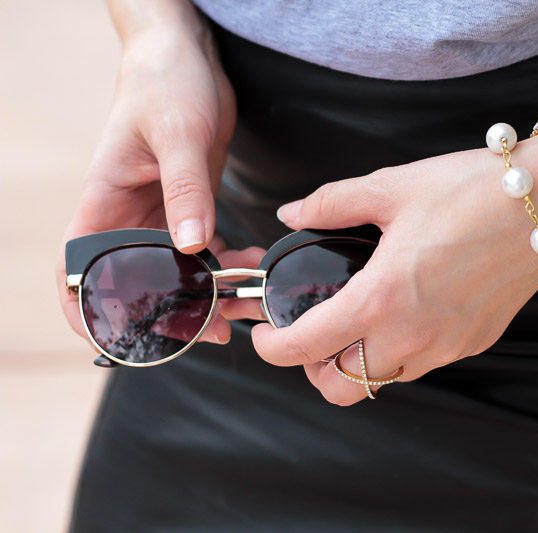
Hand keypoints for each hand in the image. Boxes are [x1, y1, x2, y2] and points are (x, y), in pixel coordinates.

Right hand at [56, 21, 235, 343]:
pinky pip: (206, 248)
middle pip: (139, 280)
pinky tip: (254, 266)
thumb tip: (192, 246)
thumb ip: (186, 190)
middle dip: (173, 310)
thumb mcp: (177, 134)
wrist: (187, 57)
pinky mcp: (190, 205)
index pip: (78, 267)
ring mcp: (160, 213)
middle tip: (217, 327)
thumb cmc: (166, 84)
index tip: (113, 342)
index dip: (84, 310)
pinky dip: (228, 263)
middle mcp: (128, 215)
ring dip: (210, 292)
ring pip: (178, 270)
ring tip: (246, 303)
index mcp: (104, 201)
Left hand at [251, 134, 537, 404]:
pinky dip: (397, 353)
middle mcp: (411, 335)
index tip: (263, 335)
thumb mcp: (391, 186)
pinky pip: (420, 365)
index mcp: (380, 298)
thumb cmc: (471, 191)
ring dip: (356, 364)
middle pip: (340, 389)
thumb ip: (331, 203)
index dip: (269, 348)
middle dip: (312, 370)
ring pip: (381, 382)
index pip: (304, 348)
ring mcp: (445, 346)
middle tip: (310, 333)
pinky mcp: (472, 343)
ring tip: (356, 323)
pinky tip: (404, 312)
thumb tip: (292, 212)